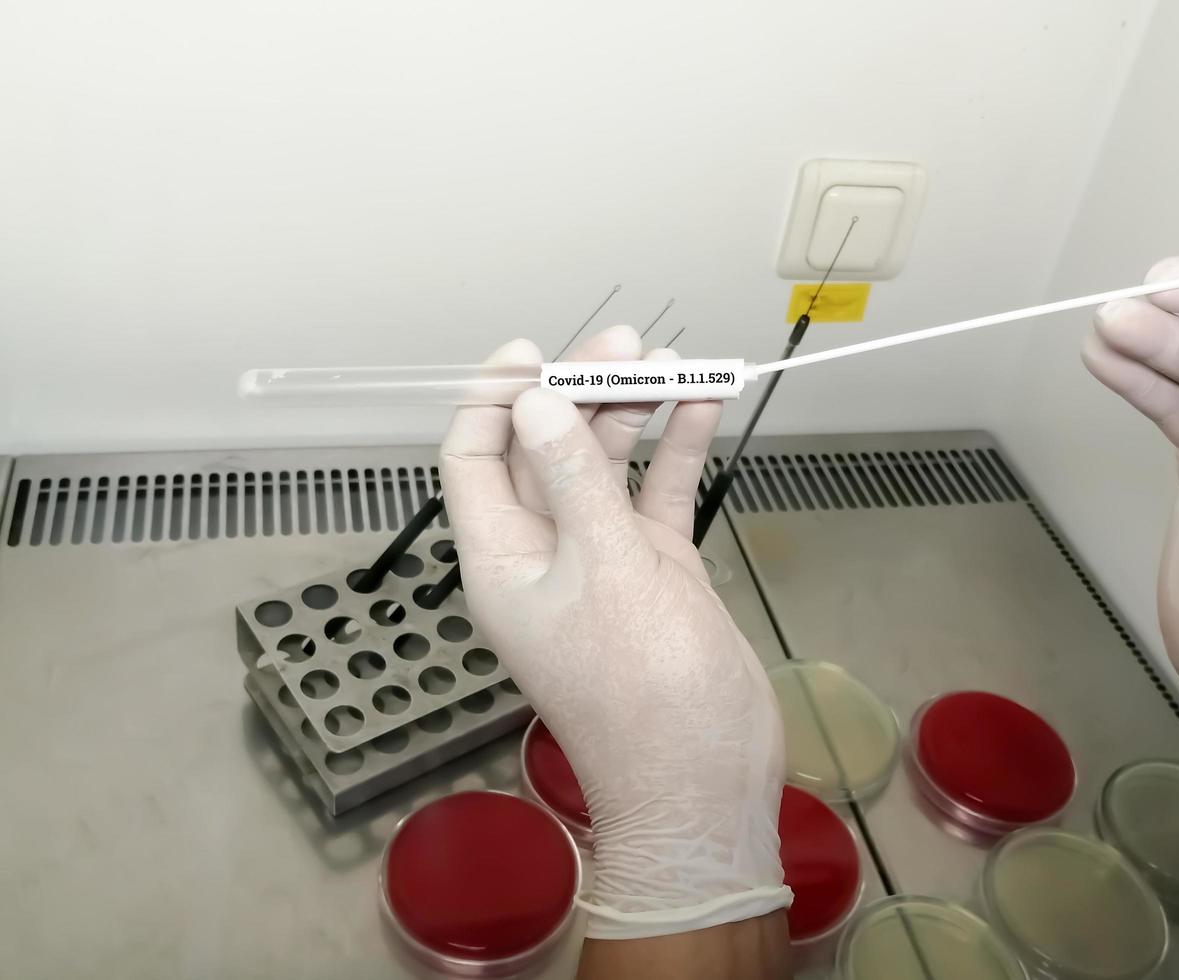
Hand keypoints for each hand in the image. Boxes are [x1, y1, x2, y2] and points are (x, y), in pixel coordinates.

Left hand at [440, 325, 789, 937]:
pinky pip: (657, 494)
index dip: (495, 400)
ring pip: (605, 466)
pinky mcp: (655, 570)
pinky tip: (702, 404)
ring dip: (632, 413)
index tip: (534, 353)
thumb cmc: (641, 685)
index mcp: (502, 559)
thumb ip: (572, 480)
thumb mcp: (603, 569)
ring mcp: (603, 560)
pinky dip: (676, 450)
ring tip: (669, 363)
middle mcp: (545, 553)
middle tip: (624, 345)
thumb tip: (536, 404)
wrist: (704, 776)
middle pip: (545, 450)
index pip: (474, 459)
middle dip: (579, 391)